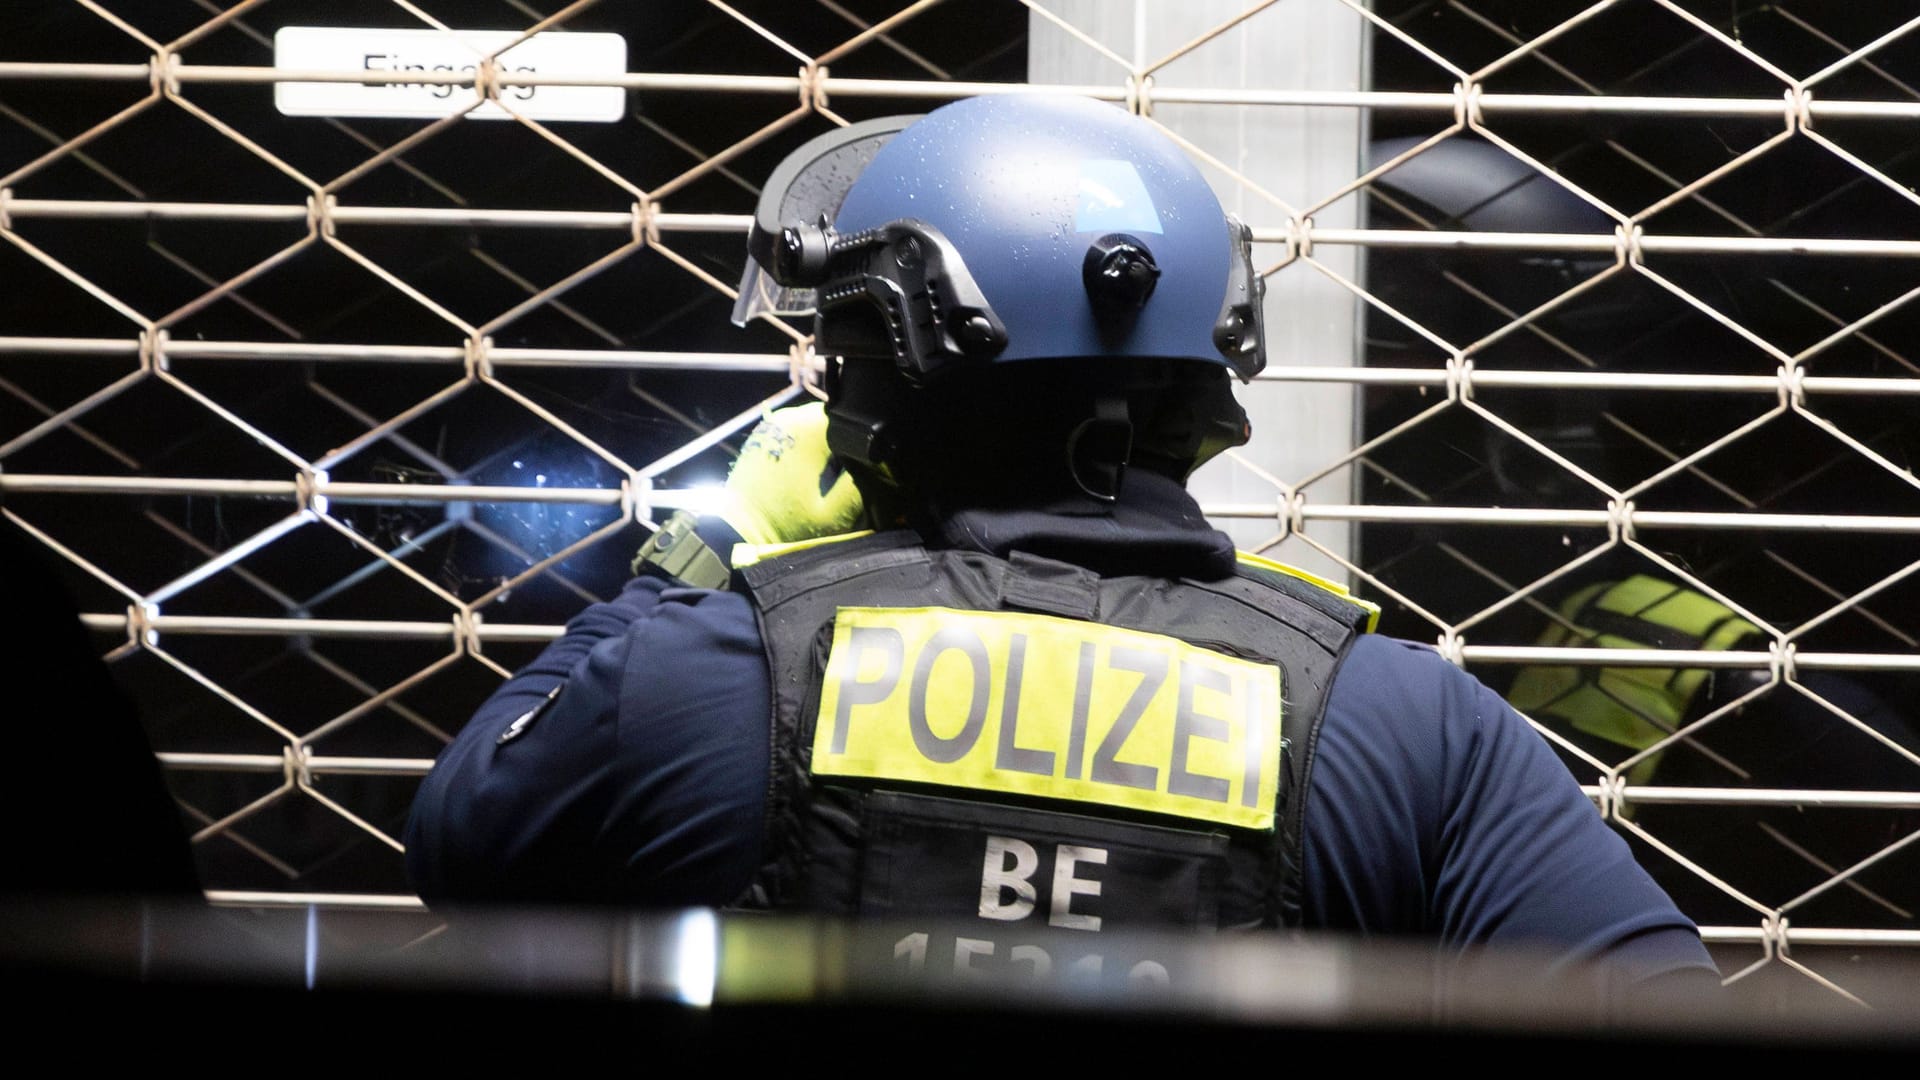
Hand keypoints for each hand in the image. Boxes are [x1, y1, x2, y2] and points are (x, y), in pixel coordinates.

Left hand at [718, 401, 864, 545]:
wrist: (737, 531)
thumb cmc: (784, 526)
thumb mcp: (833, 515)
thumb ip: (861, 487)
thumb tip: (880, 467)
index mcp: (810, 429)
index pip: (856, 421)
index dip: (867, 445)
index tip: (867, 470)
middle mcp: (791, 417)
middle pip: (836, 421)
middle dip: (848, 445)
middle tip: (849, 476)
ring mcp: (774, 423)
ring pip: (818, 425)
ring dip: (829, 445)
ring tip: (830, 476)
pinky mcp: (765, 434)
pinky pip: (798, 432)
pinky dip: (809, 447)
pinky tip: (810, 472)